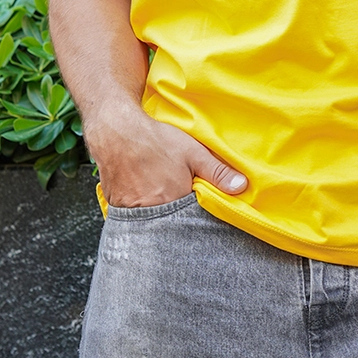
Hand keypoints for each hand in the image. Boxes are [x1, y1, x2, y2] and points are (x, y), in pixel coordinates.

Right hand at [86, 102, 247, 208]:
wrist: (115, 132)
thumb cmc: (155, 140)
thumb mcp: (193, 152)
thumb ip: (217, 171)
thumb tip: (242, 187)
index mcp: (173, 203)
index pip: (191, 224)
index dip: (198, 218)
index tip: (202, 214)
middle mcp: (151, 213)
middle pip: (170, 225)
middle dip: (178, 220)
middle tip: (181, 206)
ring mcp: (131, 213)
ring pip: (151, 222)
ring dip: (159, 216)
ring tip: (162, 200)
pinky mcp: (117, 207)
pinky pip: (133, 217)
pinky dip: (141, 211)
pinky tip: (145, 197)